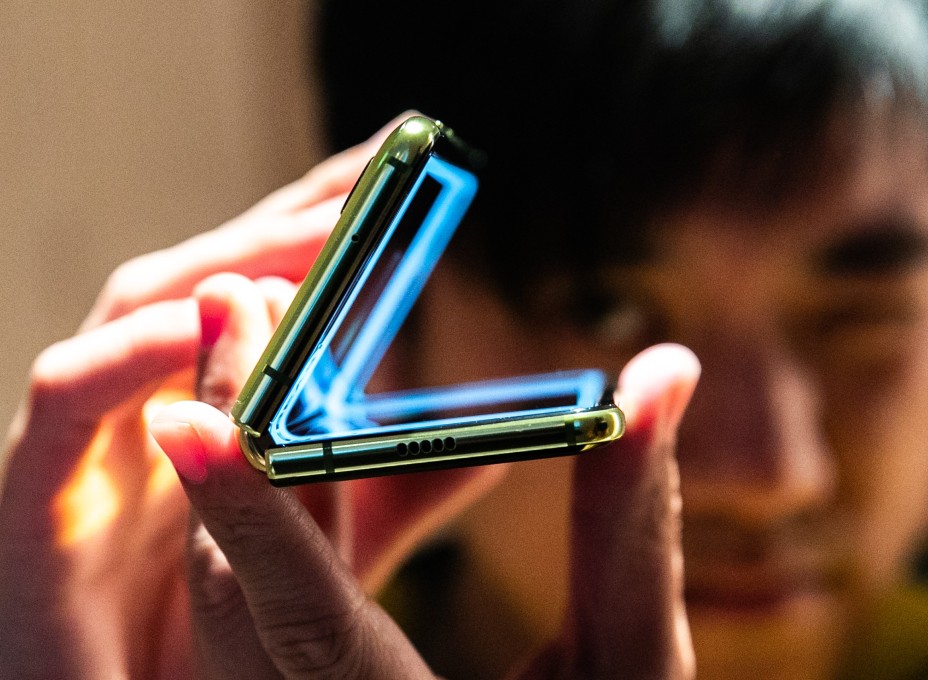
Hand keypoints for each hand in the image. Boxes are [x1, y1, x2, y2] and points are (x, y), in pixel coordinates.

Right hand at [0, 119, 401, 677]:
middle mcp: (150, 399)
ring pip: (139, 313)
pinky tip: (198, 323)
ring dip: (226, 262)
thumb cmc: (211, 634)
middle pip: (214, 275)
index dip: (335, 222)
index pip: (274, 286)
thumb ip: (395, 489)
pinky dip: (128, 354)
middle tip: (383, 168)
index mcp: (210, 401)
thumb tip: (489, 443)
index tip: (411, 167)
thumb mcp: (327, 546)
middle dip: (294, 218)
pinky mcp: (36, 499)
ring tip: (321, 229)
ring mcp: (91, 440)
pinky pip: (67, 404)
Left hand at [152, 270, 699, 679]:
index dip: (248, 512)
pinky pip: (261, 592)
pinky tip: (294, 418)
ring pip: (233, 584)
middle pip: (238, 584)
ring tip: (258, 329)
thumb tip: (665, 371)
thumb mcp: (631, 665)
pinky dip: (271, 500)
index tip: (189, 410)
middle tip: (236, 299)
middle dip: (233, 432)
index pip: (302, 615)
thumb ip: (634, 524)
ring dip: (241, 454)